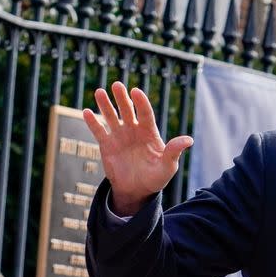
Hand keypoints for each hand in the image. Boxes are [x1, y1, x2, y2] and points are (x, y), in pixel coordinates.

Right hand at [83, 82, 192, 215]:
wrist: (137, 191)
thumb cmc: (156, 178)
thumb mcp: (168, 166)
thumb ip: (174, 151)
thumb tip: (189, 140)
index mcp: (149, 132)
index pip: (145, 113)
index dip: (141, 102)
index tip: (136, 92)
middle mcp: (133, 130)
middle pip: (127, 110)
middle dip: (122, 98)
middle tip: (117, 85)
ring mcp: (119, 136)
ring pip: (111, 116)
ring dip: (105, 105)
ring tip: (100, 92)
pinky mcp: (107, 145)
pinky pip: (99, 131)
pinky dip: (92, 122)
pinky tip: (86, 112)